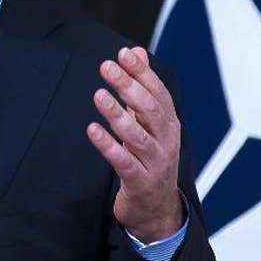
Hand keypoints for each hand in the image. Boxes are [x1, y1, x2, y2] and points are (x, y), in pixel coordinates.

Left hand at [86, 46, 183, 242]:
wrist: (157, 209)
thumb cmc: (150, 158)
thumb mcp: (149, 122)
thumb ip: (142, 87)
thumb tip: (135, 51)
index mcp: (168, 123)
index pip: (157, 92)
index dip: (141, 72)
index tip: (122, 53)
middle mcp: (166, 140)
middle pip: (149, 109)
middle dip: (128, 86)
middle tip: (106, 67)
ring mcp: (155, 162)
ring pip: (138, 135)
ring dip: (118, 114)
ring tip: (99, 96)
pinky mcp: (140, 182)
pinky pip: (124, 162)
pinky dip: (108, 146)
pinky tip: (92, 131)